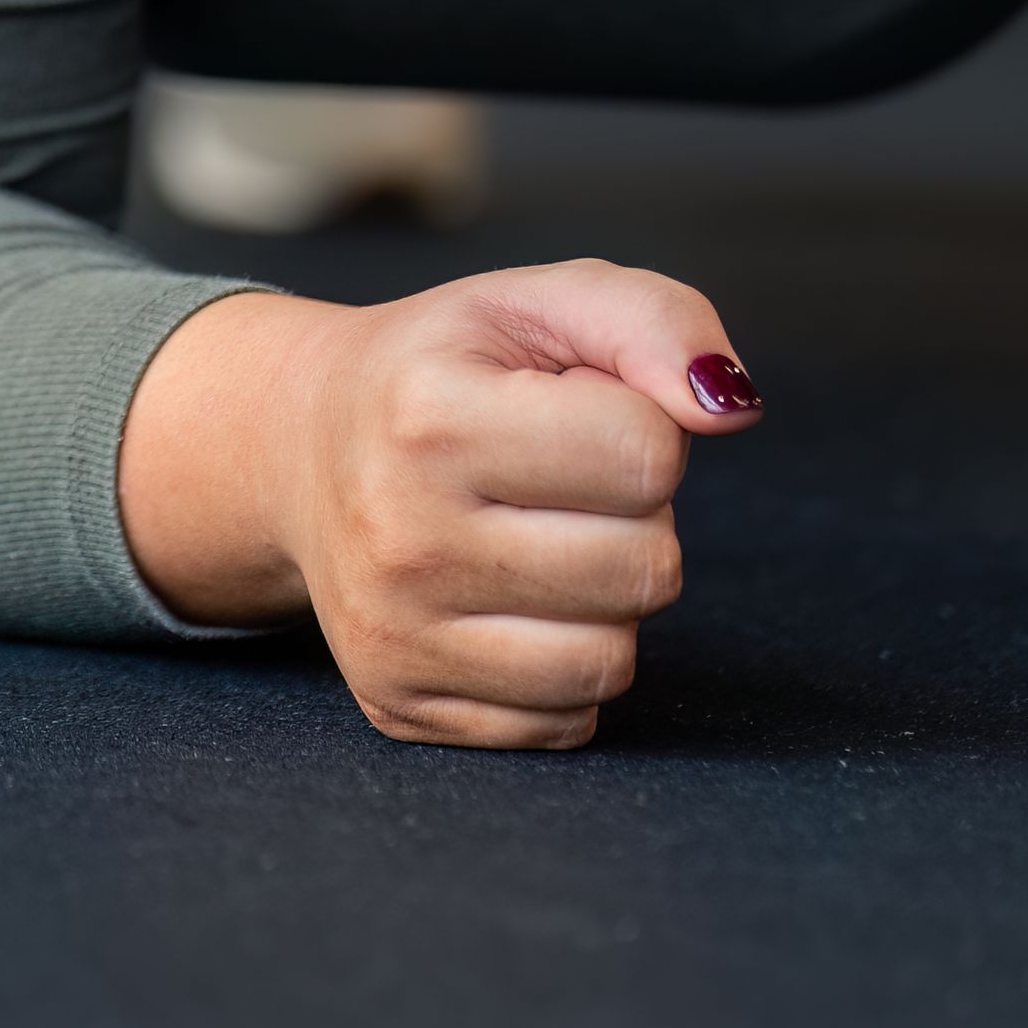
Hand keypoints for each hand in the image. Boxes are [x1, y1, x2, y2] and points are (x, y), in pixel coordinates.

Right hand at [120, 262, 765, 747]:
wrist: (298, 447)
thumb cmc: (449, 369)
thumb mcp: (541, 305)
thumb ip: (657, 323)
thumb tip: (729, 410)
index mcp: (430, 414)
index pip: (649, 454)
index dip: (644, 428)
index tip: (578, 413)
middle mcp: (398, 532)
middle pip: (647, 569)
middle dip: (636, 521)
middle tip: (561, 487)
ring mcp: (392, 630)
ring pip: (610, 661)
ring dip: (608, 603)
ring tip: (543, 545)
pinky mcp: (398, 703)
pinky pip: (565, 722)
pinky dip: (565, 668)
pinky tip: (511, 606)